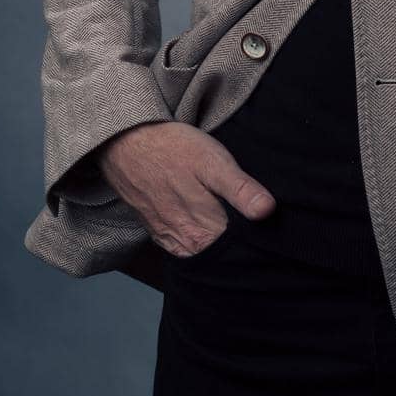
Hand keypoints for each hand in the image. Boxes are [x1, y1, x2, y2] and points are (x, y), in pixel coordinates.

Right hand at [97, 122, 277, 257]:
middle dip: (240, 239)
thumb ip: (241, 190)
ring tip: (231, 216)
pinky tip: (208, 221)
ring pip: (206, 250)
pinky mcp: (159, 233)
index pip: (242, 247)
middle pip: (224, 251)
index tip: (268, 223)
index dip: (258, 235)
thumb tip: (267, 211)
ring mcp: (171, 240)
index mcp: (204, 231)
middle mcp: (187, 244)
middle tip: (251, 215)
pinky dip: (200, 238)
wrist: (127, 144)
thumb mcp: (214, 162)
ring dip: (220, 239)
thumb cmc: (174, 150)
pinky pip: (187, 246)